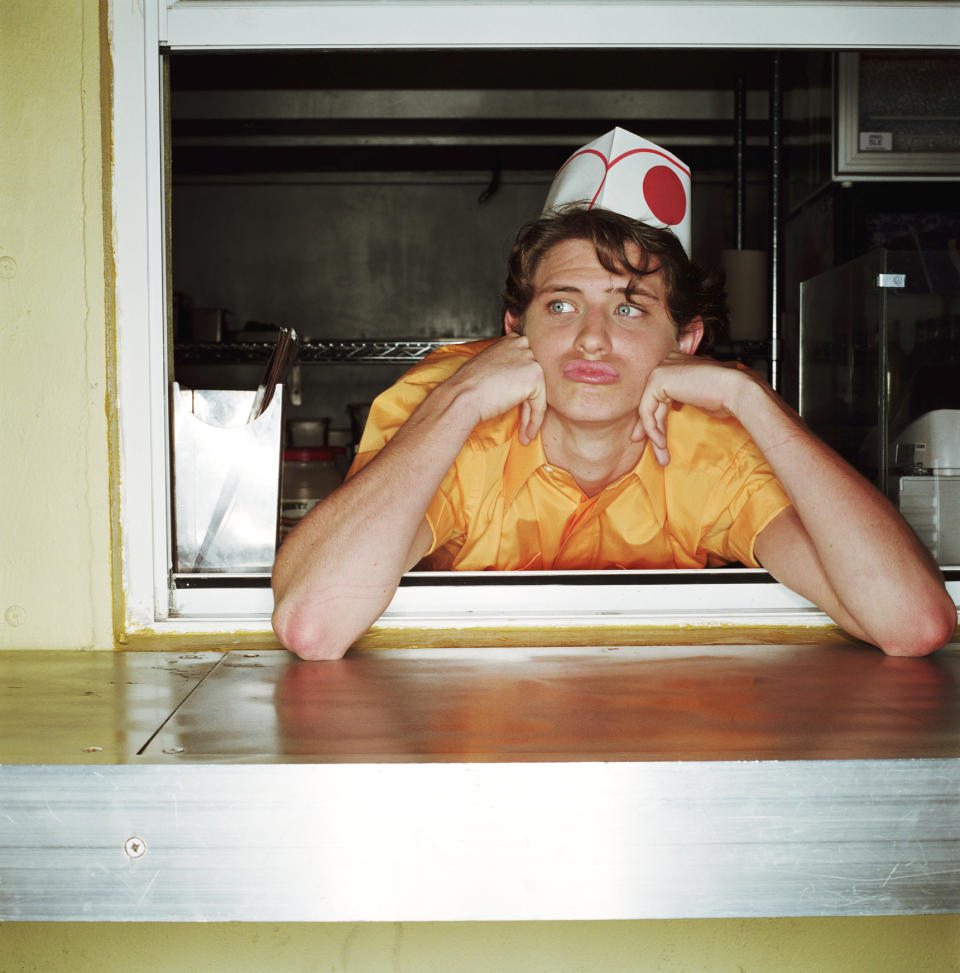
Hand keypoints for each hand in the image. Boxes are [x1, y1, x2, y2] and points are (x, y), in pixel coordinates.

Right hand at [446, 333, 547, 443]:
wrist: (462, 396)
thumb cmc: (467, 386)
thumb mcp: (487, 366)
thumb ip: (505, 367)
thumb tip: (515, 383)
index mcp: (509, 341)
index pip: (525, 365)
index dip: (522, 387)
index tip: (518, 404)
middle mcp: (522, 346)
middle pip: (532, 379)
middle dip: (527, 403)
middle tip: (522, 422)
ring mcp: (530, 360)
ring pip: (537, 393)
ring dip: (531, 415)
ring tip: (524, 432)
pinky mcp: (534, 377)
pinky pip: (540, 404)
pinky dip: (535, 421)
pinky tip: (527, 433)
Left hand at [631, 353, 755, 464]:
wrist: (737, 390)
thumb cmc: (725, 396)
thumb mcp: (695, 400)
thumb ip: (678, 402)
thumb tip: (664, 419)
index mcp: (676, 365)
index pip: (658, 397)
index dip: (657, 421)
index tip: (658, 441)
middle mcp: (667, 363)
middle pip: (652, 403)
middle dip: (652, 431)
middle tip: (658, 452)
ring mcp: (661, 369)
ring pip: (648, 409)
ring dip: (654, 435)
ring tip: (662, 457)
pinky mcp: (658, 379)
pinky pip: (647, 410)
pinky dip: (652, 429)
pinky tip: (661, 443)